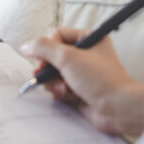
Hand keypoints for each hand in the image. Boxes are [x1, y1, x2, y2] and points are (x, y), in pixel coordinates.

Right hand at [20, 27, 143, 136]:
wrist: (118, 109)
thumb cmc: (101, 79)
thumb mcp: (68, 57)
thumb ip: (43, 48)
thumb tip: (25, 46)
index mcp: (88, 38)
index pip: (56, 34)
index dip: (47, 47)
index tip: (45, 59)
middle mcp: (85, 54)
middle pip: (51, 55)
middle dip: (48, 69)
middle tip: (46, 75)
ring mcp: (81, 73)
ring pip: (52, 73)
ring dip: (54, 82)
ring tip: (65, 89)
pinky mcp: (78, 89)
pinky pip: (58, 86)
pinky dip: (60, 92)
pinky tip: (71, 97)